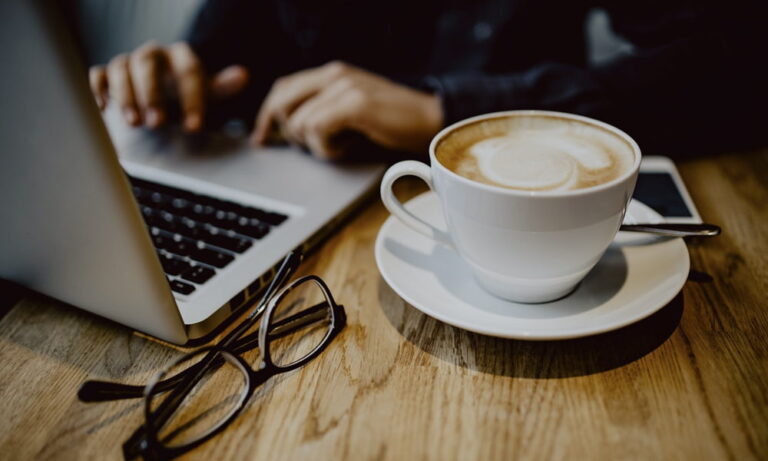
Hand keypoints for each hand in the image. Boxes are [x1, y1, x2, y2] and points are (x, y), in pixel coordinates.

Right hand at [89, 42, 248, 131]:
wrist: (164, 102)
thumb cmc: (186, 98)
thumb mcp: (208, 95)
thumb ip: (222, 87)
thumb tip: (243, 75)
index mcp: (181, 57)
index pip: (188, 71)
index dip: (192, 98)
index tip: (194, 126)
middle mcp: (153, 55)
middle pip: (147, 63)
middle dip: (152, 94)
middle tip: (158, 123)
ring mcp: (128, 63)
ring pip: (121, 67)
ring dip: (126, 95)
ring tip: (134, 122)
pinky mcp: (108, 75)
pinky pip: (98, 75)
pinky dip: (99, 90)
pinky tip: (106, 108)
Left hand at [252, 61, 442, 158]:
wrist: (431, 122)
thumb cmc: (393, 124)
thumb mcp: (351, 113)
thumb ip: (322, 111)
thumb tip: (286, 131)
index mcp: (331, 74)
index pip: (282, 89)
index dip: (266, 116)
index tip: (262, 139)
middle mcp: (334, 74)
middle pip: (281, 103)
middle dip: (290, 133)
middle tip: (318, 146)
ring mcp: (344, 87)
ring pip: (299, 123)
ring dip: (317, 145)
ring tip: (343, 145)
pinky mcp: (354, 104)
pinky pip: (316, 130)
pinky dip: (328, 148)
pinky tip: (348, 148)